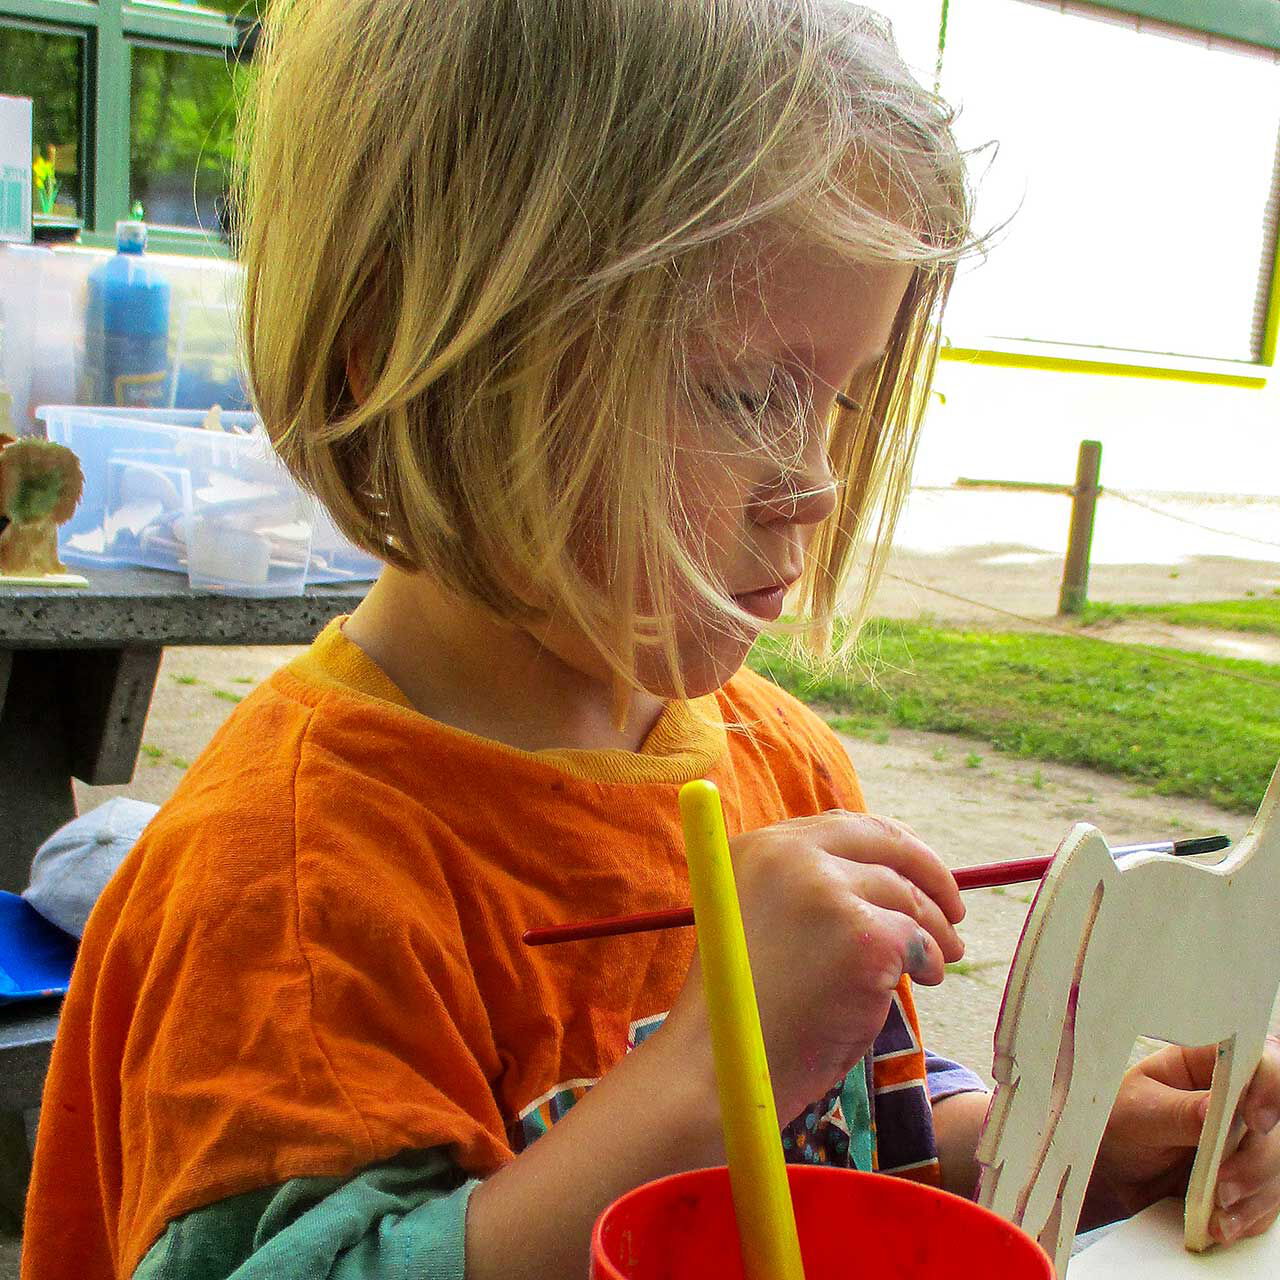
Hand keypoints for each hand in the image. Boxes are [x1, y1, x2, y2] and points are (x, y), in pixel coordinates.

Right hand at [663, 810, 964, 1124]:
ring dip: (933, 930)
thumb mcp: (757, 919)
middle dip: (930, 874)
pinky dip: (930, 960)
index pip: (846, 826)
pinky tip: (925, 979)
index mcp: (760, 847)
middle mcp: (791, 855)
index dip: (893, 848)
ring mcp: (828, 892)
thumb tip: (885, 877)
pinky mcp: (863, 937)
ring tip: (939, 962)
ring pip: (907, 896)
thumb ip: (805, 888)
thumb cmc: (739, 1008)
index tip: (918, 871)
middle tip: (954, 907)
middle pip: (885, 844)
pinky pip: (918, 939)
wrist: (717, 1066)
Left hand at [1088, 1037, 1279, 1244]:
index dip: (1269, 1087)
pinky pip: (1269, 1200)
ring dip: (1256, 1194)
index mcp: (1207, 1064)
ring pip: (1278, 1165)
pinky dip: (1249, 1216)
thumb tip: (1214, 1109)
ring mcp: (1245, 1140)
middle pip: (1276, 1125)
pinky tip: (1221, 1227)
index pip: (1259, 1060)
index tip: (1255, 1121)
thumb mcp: (1137, 1112)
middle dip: (1257, 1160)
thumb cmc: (1117, 1124)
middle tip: (1223, 1185)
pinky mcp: (1248, 1178)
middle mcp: (1235, 1099)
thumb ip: (1177, 1111)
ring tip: (1218, 1213)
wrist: (1110, 1173)